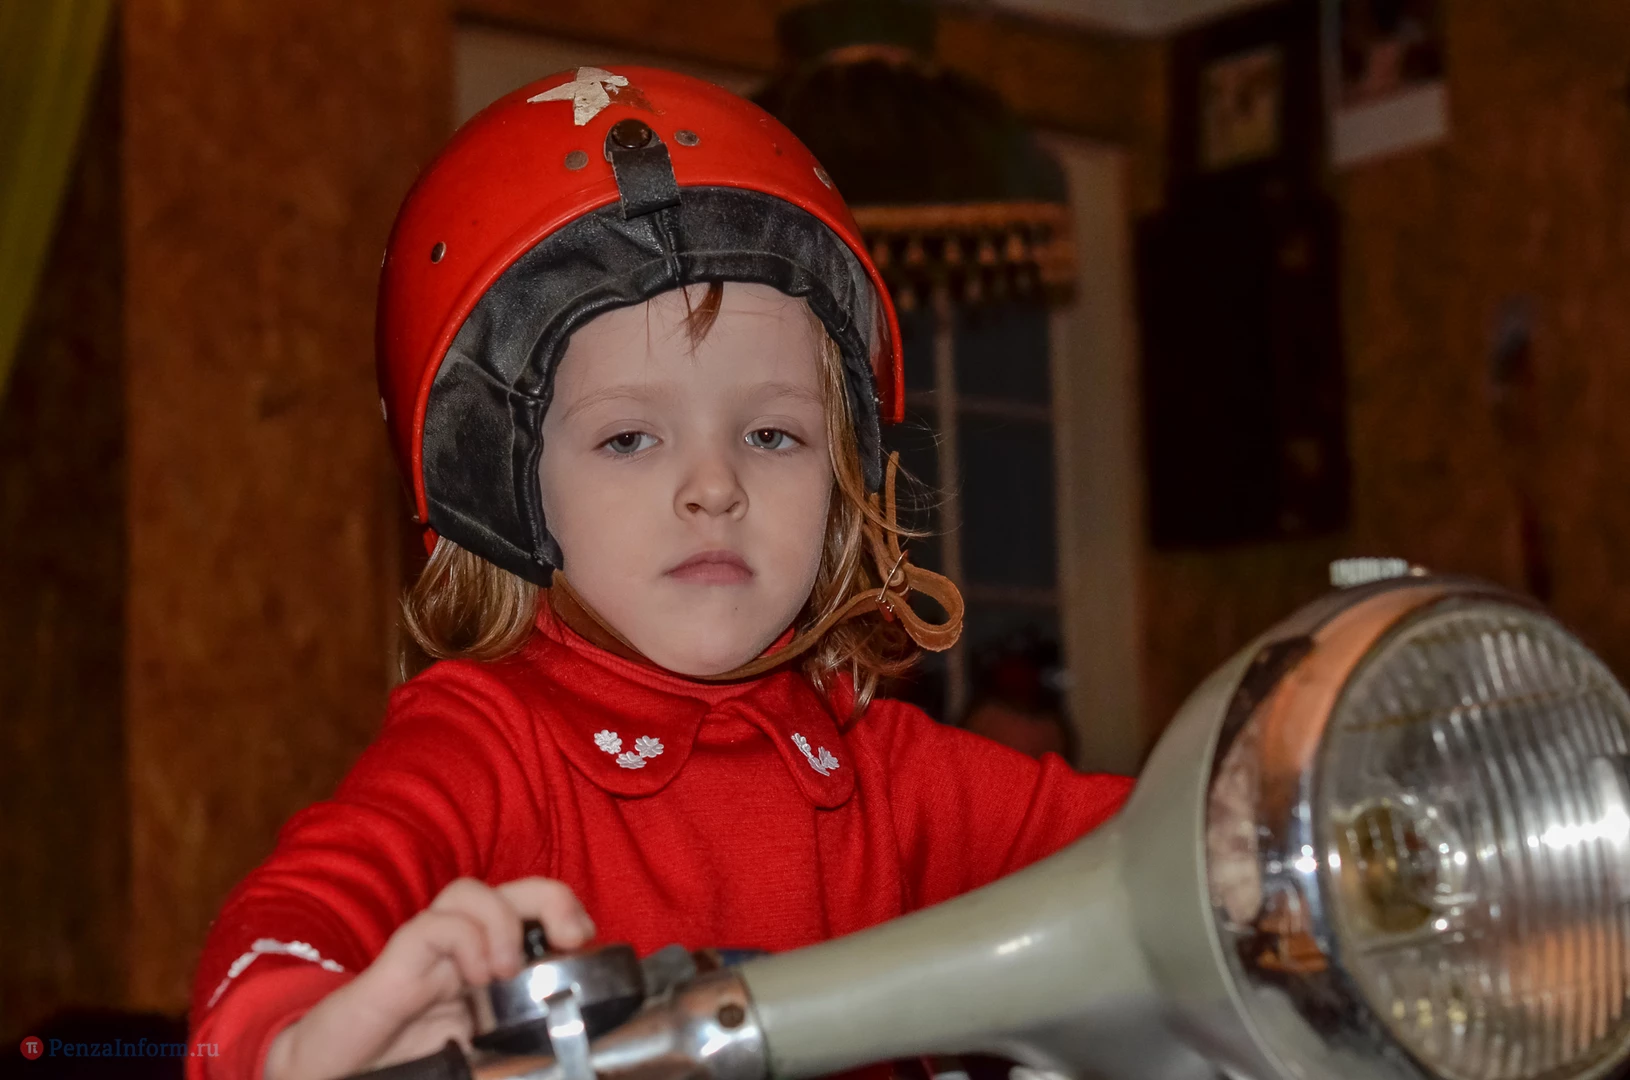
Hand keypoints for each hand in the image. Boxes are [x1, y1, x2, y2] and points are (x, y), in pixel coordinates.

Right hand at [263, 877, 593, 1079]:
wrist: (338, 1073)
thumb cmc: (407, 1060)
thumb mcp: (480, 1050)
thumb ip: (517, 1038)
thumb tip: (566, 1046)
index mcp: (482, 962)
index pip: (529, 909)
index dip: (564, 908)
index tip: (585, 939)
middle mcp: (457, 945)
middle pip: (509, 888)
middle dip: (551, 897)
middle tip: (571, 938)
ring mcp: (425, 950)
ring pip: (469, 891)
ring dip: (502, 921)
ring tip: (506, 971)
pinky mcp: (395, 964)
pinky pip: (434, 926)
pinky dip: (464, 940)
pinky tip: (473, 977)